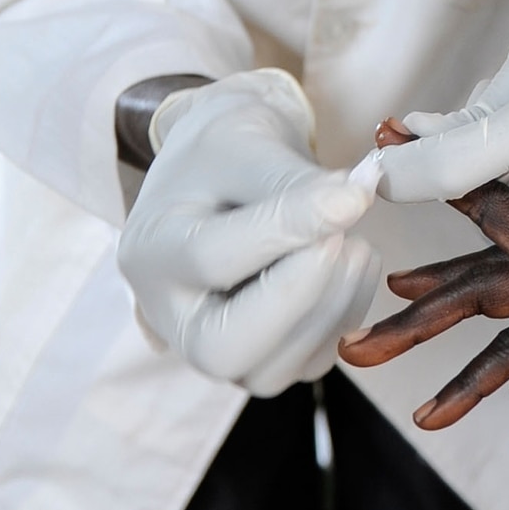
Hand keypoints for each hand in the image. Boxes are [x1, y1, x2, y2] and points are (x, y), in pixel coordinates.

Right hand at [118, 69, 383, 396]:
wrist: (225, 173)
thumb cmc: (230, 150)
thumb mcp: (248, 138)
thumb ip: (292, 179)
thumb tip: (356, 199)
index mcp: (150, 252)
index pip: (211, 258)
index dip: (289, 229)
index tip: (353, 196)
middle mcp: (169, 315)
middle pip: (222, 349)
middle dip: (300, 297)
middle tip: (348, 240)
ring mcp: (210, 350)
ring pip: (270, 371)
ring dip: (332, 309)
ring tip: (358, 244)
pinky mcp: (260, 361)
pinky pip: (306, 364)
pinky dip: (344, 321)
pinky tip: (355, 268)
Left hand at [338, 179, 508, 435]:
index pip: (508, 215)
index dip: (453, 194)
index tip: (398, 164)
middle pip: (480, 253)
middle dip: (411, 271)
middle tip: (348, 290)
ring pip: (485, 291)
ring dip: (413, 323)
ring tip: (357, 353)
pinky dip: (467, 384)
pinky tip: (433, 414)